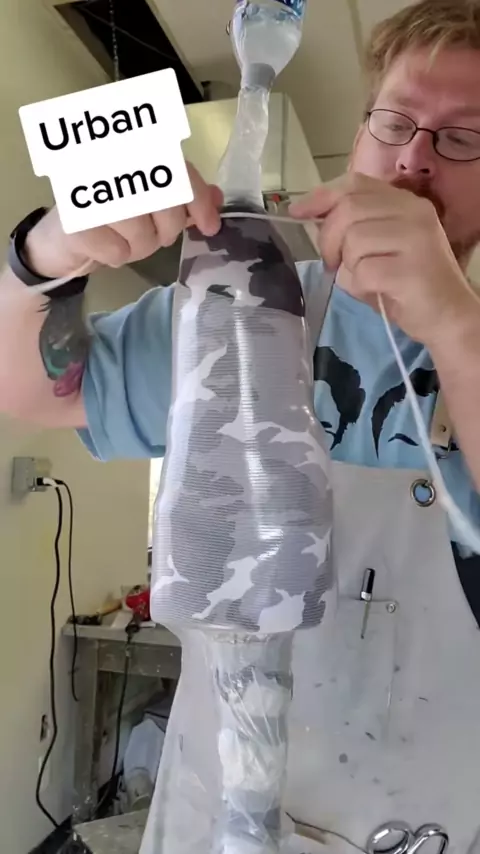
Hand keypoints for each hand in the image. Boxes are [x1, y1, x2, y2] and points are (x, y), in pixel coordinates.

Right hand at [24, 162, 222, 279]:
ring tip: (124, 240)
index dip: (199, 200)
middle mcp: (112, 164)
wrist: (60, 239)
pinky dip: (117, 257)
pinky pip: (119, 252)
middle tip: (155, 234)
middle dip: (167, 228)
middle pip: (166, 204)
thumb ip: (183, 198)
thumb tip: (217, 198)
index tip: (211, 226)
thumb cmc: (111, 219)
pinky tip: (104, 246)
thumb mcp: (151, 207)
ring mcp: (92, 192)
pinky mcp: (78, 224)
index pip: (177, 171)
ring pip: (143, 233)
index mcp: (134, 153)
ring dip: (140, 246)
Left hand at [289, 172, 479, 347]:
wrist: (448, 316)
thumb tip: (313, 216)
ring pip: (354, 240)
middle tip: (332, 263)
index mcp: (405, 203)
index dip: (322, 195)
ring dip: (348, 265)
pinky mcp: (411, 270)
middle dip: (328, 238)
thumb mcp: (379, 247)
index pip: (355, 183)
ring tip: (365, 279)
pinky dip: (360, 285)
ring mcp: (416, 239)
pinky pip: (364, 271)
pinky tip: (377, 291)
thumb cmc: (407, 284)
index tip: (298, 211)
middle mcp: (414, 213)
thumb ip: (353, 228)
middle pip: (349, 209)